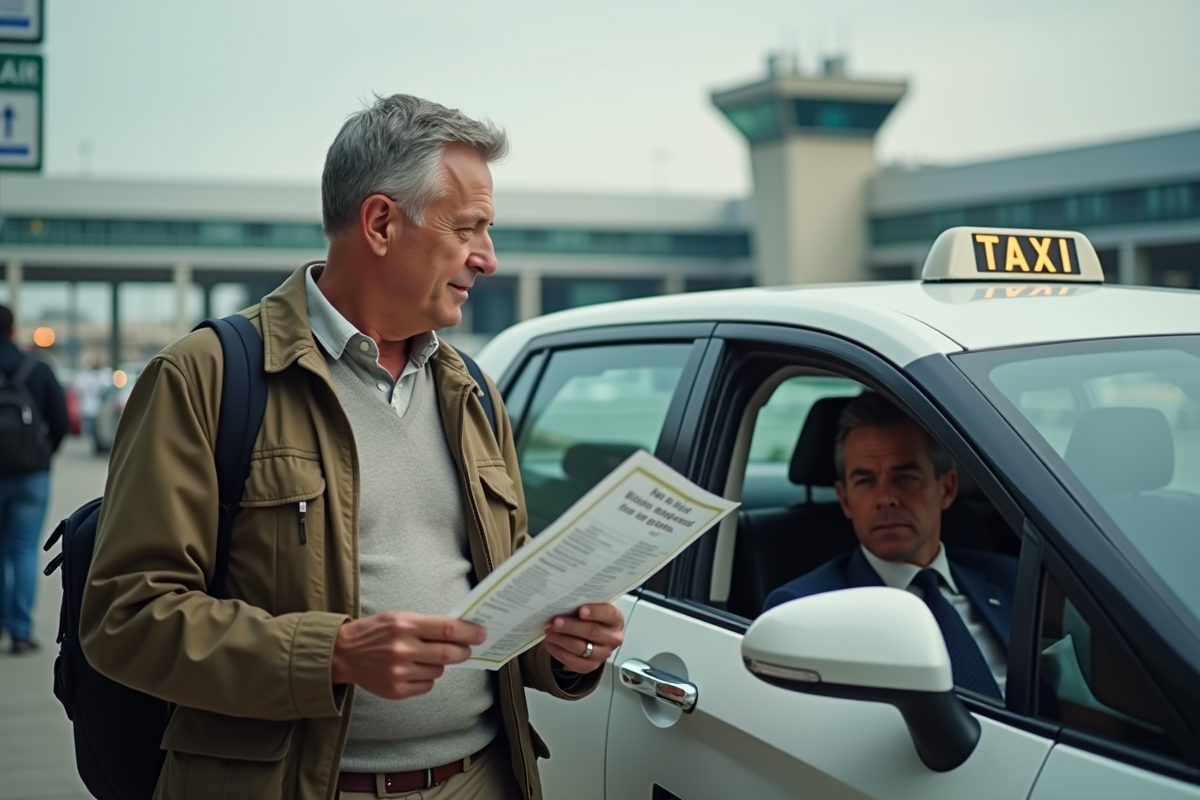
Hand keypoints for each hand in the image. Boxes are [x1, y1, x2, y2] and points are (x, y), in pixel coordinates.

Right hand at [331, 611, 484, 699]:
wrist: (344, 654)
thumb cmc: (376, 632)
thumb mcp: (398, 617)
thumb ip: (426, 624)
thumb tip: (460, 631)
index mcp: (405, 625)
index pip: (447, 630)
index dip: (468, 633)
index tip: (481, 634)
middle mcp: (402, 649)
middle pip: (448, 654)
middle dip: (464, 652)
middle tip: (467, 649)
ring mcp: (399, 672)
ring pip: (438, 671)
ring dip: (439, 665)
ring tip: (423, 657)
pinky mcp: (396, 691)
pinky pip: (427, 686)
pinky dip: (426, 679)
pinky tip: (413, 670)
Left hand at [543, 603, 624, 673]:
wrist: (589, 636)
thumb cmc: (589, 618)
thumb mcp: (591, 608)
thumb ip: (582, 604)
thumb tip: (564, 603)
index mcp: (615, 620)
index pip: (609, 614)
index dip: (595, 612)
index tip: (581, 610)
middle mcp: (612, 638)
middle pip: (592, 632)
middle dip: (571, 627)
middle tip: (556, 622)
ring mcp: (602, 654)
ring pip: (580, 648)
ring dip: (561, 640)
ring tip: (549, 632)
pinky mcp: (590, 666)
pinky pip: (573, 662)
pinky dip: (558, 652)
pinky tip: (550, 644)